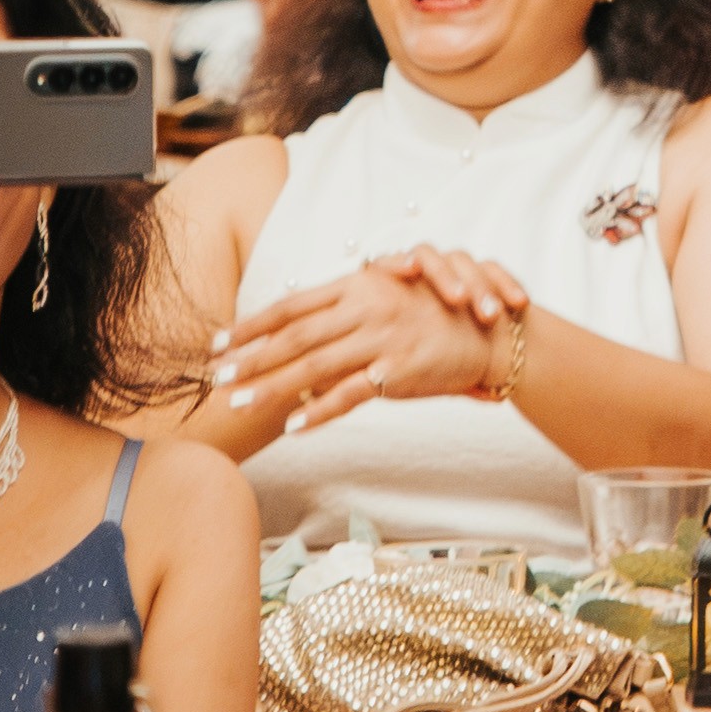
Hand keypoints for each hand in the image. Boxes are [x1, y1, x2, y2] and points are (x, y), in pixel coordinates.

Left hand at [210, 248, 529, 434]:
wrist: (494, 336)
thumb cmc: (439, 320)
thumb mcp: (390, 305)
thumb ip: (348, 317)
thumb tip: (305, 340)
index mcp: (359, 285)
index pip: (293, 306)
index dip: (253, 325)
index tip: (220, 342)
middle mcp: (366, 307)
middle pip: (294, 337)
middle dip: (250, 359)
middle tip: (216, 377)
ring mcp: (381, 339)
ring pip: (313, 366)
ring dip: (271, 387)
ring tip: (240, 404)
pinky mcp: (397, 371)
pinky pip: (349, 395)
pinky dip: (318, 412)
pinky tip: (293, 426)